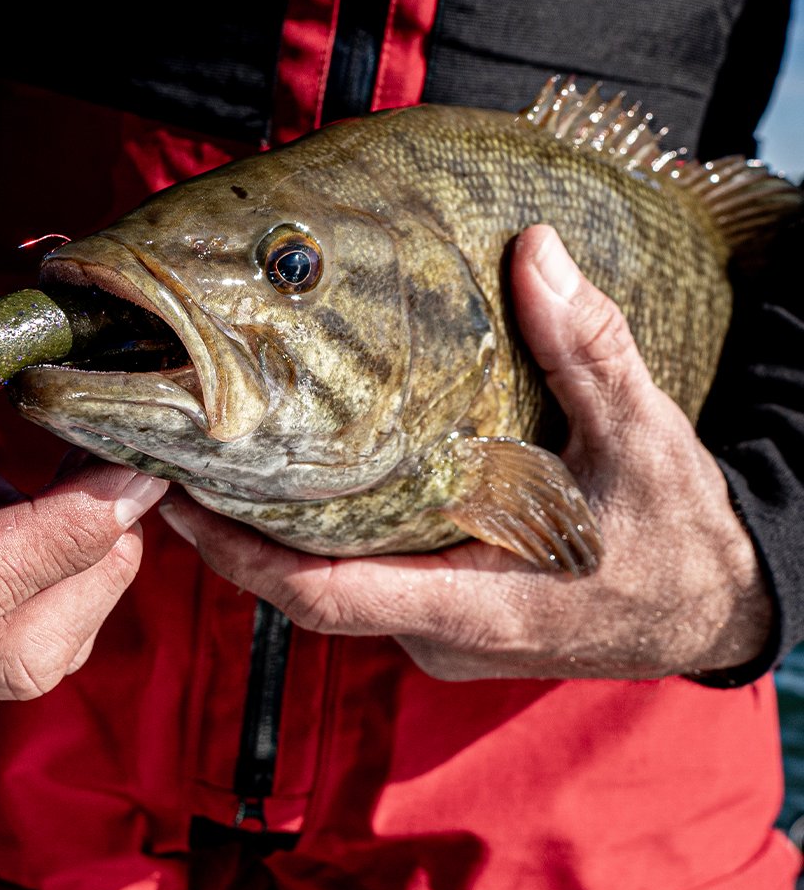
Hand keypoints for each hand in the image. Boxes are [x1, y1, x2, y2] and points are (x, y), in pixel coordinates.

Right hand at [0, 263, 165, 703]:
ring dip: (87, 573)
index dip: (66, 531)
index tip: (132, 468)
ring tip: (74, 479)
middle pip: (12, 655)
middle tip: (127, 473)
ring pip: (27, 661)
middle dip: (96, 565)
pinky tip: (13, 500)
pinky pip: (14, 645)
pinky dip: (57, 581)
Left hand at [158, 226, 771, 680]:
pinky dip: (319, 546)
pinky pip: (364, 588)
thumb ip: (587, 350)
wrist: (714, 607)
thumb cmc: (680, 540)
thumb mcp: (645, 441)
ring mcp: (441, 637)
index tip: (180, 505)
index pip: (329, 599)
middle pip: (307, 595)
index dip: (244, 560)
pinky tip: (296, 490)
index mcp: (478, 606)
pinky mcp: (447, 624)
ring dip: (271, 541)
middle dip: (234, 541)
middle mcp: (443, 636)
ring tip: (216, 467)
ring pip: (332, 592)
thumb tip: (536, 252)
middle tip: (175, 464)